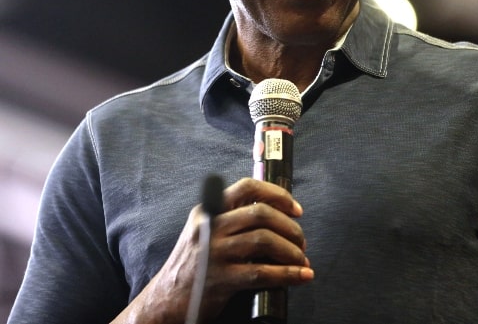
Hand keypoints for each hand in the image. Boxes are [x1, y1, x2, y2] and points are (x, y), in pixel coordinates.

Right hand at [111, 177, 312, 323]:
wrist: (164, 301)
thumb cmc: (193, 265)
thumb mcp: (204, 231)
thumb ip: (231, 217)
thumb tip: (276, 211)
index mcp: (208, 210)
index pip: (247, 187)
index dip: (277, 194)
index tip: (296, 209)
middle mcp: (210, 226)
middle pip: (261, 213)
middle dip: (289, 226)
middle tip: (300, 240)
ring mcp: (213, 252)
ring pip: (264, 240)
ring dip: (291, 250)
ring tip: (301, 260)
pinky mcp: (220, 279)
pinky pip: (262, 272)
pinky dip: (288, 274)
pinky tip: (301, 276)